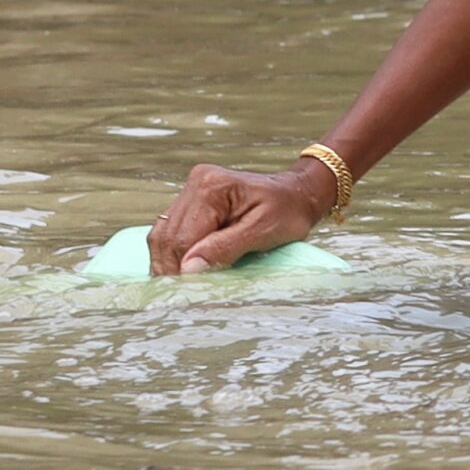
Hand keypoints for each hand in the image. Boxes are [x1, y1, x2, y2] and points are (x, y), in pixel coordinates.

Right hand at [148, 159, 333, 275]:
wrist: (299, 194)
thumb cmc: (289, 211)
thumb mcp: (264, 231)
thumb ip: (225, 248)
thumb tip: (188, 269)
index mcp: (212, 186)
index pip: (182, 238)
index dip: (182, 270)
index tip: (190, 293)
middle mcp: (196, 183)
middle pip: (167, 238)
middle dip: (172, 269)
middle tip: (184, 295)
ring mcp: (190, 190)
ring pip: (162, 236)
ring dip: (168, 264)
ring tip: (182, 286)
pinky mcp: (190, 201)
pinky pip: (169, 232)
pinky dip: (172, 254)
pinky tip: (184, 270)